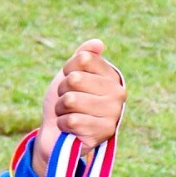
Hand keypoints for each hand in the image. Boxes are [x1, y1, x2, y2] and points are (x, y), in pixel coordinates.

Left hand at [31, 40, 125, 176]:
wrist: (57, 133)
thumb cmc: (65, 102)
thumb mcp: (70, 75)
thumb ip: (83, 57)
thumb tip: (97, 43)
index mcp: (112, 76)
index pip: (83, 59)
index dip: (68, 70)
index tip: (70, 82)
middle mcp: (118, 93)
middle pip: (75, 79)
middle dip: (62, 91)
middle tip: (68, 102)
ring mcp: (113, 113)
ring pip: (71, 100)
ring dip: (61, 109)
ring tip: (69, 114)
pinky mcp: (104, 132)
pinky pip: (71, 121)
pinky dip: (63, 124)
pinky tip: (70, 128)